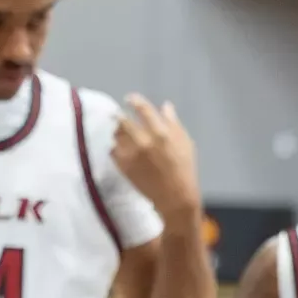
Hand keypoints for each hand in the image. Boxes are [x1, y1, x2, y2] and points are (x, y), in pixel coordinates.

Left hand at [114, 95, 201, 223]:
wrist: (175, 198)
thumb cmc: (184, 169)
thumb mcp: (185, 144)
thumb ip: (174, 123)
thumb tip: (165, 106)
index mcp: (161, 132)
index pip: (142, 108)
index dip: (134, 100)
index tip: (129, 99)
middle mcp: (143, 140)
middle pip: (122, 119)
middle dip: (119, 117)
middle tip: (118, 117)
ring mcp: (131, 154)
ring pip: (115, 135)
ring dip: (117, 133)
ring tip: (122, 136)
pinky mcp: (123, 166)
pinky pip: (112, 151)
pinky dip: (116, 149)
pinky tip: (122, 152)